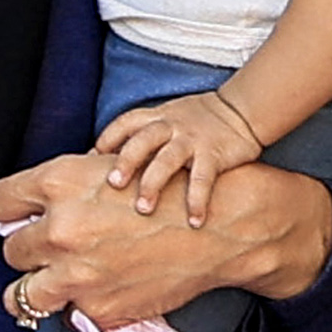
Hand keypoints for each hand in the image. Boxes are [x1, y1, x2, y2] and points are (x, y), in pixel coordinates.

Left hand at [0, 148, 330, 331]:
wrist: (221, 229)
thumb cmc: (169, 192)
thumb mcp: (109, 169)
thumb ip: (64, 187)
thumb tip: (28, 209)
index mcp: (59, 184)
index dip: (7, 211)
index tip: (16, 218)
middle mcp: (61, 229)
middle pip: (10, 250)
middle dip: (27, 249)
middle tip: (49, 249)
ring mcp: (78, 274)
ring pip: (20, 294)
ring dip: (34, 287)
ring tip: (49, 282)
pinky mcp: (99, 309)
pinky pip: (66, 314)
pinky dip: (78, 304)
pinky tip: (96, 290)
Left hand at [92, 93, 259, 228]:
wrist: (241, 110)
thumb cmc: (198, 121)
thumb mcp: (167, 119)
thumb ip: (143, 139)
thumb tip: (109, 168)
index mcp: (156, 118)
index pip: (124, 124)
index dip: (106, 142)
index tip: (90, 164)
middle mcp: (170, 126)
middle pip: (141, 140)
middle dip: (126, 162)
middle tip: (113, 185)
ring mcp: (192, 139)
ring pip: (167, 159)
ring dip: (154, 183)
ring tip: (144, 209)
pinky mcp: (215, 153)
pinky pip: (203, 178)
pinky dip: (197, 200)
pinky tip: (194, 221)